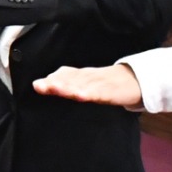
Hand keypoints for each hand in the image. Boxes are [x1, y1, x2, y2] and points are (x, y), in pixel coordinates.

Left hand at [28, 62, 143, 107]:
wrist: (134, 80)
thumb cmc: (105, 83)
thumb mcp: (83, 82)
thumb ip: (63, 82)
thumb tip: (38, 84)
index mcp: (81, 76)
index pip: (64, 76)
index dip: (51, 80)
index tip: (37, 86)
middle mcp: (88, 77)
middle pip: (70, 79)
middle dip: (55, 83)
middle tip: (40, 86)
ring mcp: (100, 83)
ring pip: (83, 84)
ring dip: (69, 86)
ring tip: (56, 89)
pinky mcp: (111, 91)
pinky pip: (100, 92)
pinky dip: (91, 93)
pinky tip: (82, 95)